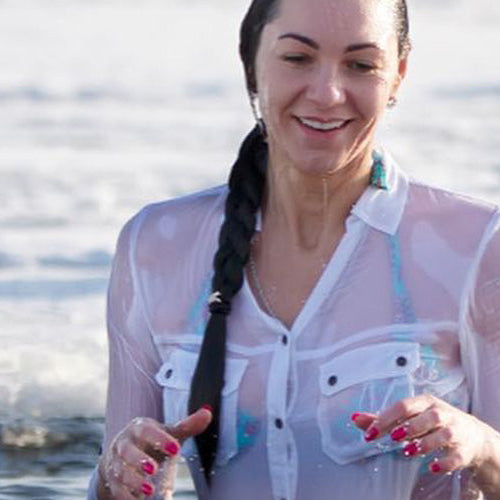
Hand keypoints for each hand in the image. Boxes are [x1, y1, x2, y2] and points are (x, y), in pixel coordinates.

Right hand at [97, 408, 211, 498]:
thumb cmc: (151, 442)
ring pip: (121, 472)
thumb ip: (187, 425)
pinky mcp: (113, 481)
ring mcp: (116, 463)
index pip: (146, 431)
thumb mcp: (168, 433)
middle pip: (127, 451)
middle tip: (154, 469)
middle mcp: (124, 444)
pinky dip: (126, 497)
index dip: (159, 439)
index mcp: (138, 428)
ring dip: (134, 482)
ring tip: (149, 490)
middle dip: (139, 460)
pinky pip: (117, 490)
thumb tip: (208, 413)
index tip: (175, 448)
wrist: (122, 454)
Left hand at [352, 394, 488, 474]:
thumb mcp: (410, 416)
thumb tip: (354, 418)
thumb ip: (382, 419)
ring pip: (442, 434)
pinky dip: (445, 462)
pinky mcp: (464, 449)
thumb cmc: (432, 422)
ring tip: (408, 451)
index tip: (370, 433)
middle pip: (426, 416)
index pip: (403, 406)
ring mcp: (455, 430)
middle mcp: (441, 413)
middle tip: (393, 438)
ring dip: (425, 443)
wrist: (472, 435)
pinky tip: (433, 467)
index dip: (386, 419)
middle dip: (409, 427)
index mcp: (424, 402)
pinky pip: (456, 456)